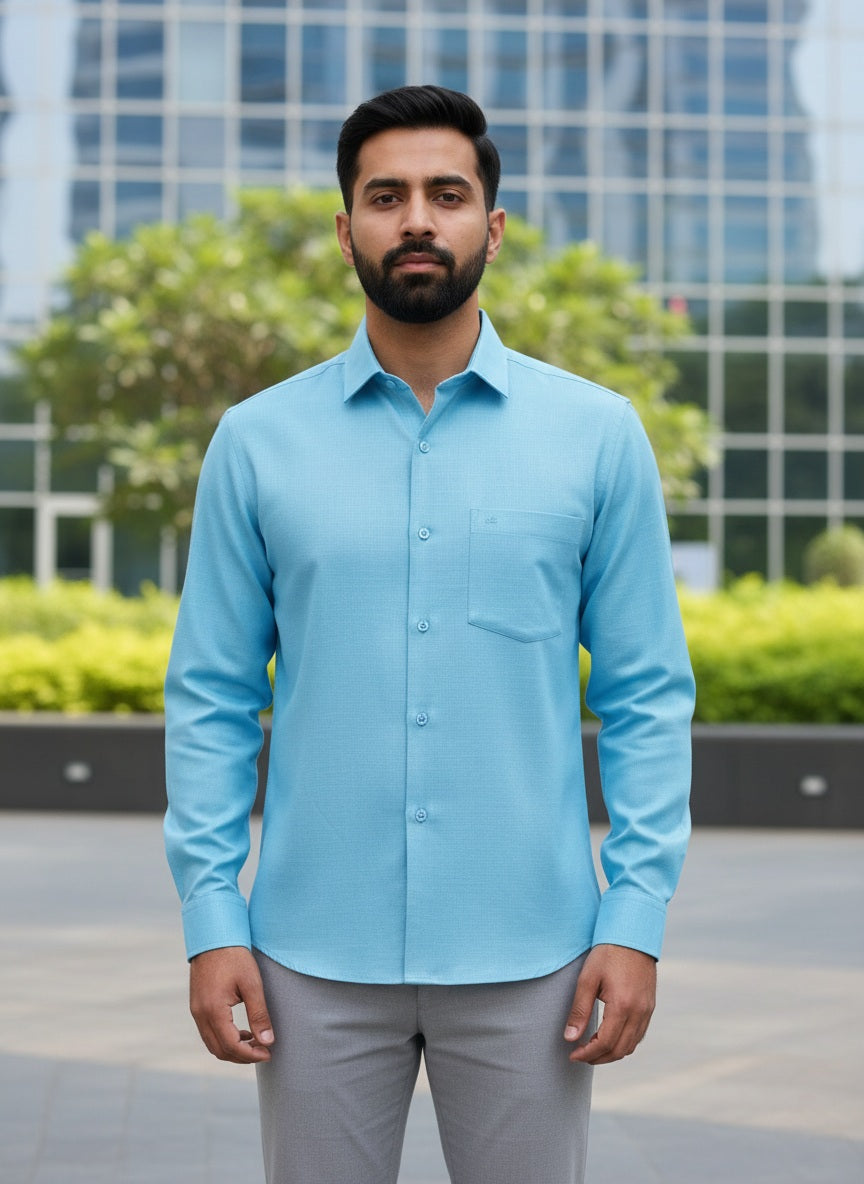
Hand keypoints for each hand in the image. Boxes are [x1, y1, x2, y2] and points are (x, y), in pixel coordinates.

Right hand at [189, 946, 274, 1063]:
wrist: (214, 937)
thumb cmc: (235, 957)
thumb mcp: (252, 984)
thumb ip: (259, 1014)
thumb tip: (268, 1042)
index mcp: (213, 1010)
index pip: (231, 1046)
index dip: (250, 1055)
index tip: (268, 1053)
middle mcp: (200, 1014)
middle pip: (219, 1050)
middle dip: (242, 1056)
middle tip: (264, 1051)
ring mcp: (196, 1011)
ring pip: (212, 1044)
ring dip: (233, 1049)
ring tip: (255, 1043)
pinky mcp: (197, 1006)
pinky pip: (208, 1032)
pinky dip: (224, 1039)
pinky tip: (241, 1032)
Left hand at [563, 944, 655, 1065]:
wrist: (633, 935)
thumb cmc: (607, 953)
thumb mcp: (587, 978)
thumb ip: (579, 1010)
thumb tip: (570, 1038)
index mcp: (622, 1006)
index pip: (605, 1043)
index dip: (587, 1054)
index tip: (573, 1055)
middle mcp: (639, 1012)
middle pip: (620, 1050)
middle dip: (599, 1058)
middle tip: (580, 1055)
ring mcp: (647, 1010)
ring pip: (631, 1045)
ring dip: (612, 1053)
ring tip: (592, 1049)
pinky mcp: (650, 1006)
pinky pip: (639, 1035)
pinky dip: (624, 1043)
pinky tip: (610, 1037)